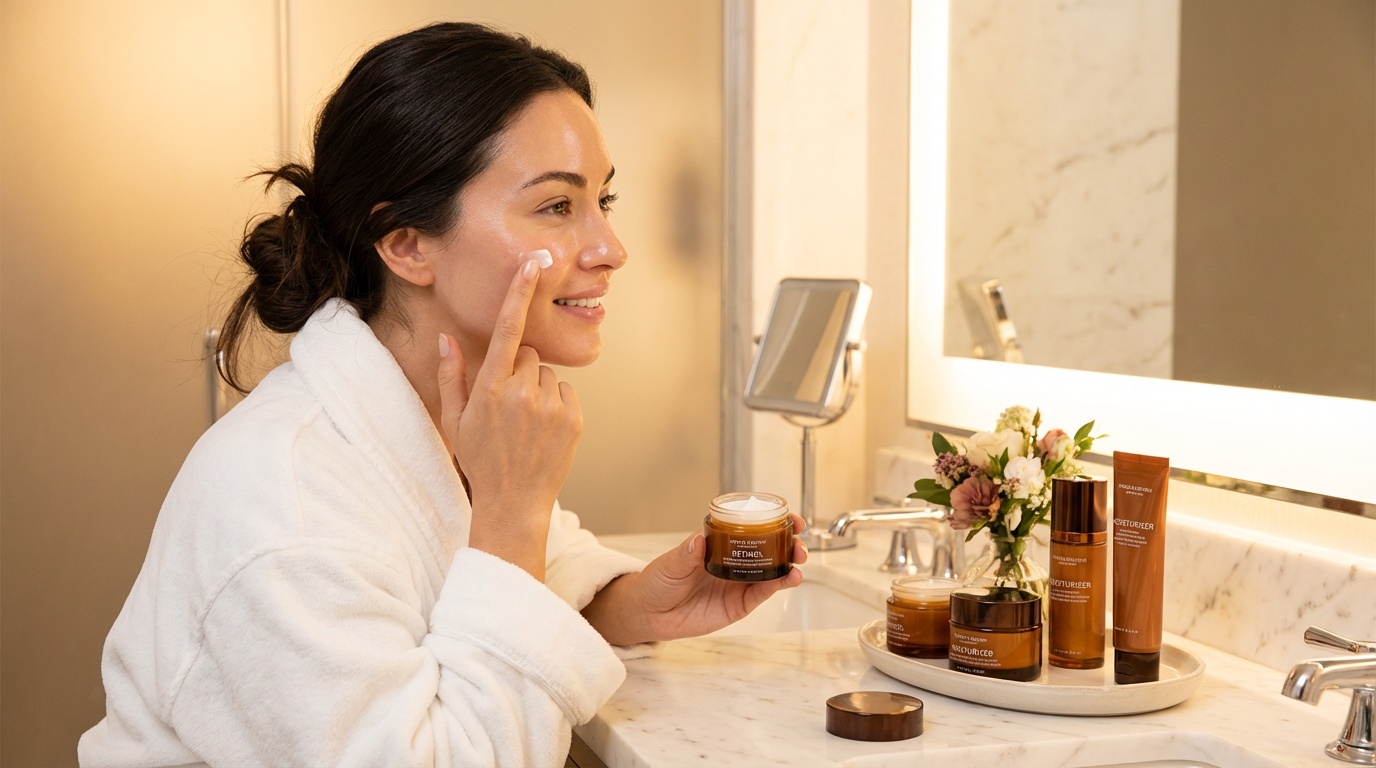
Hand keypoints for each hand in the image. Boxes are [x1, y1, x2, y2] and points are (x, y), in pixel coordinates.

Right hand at [436, 259, 580, 578]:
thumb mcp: (455, 420)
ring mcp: (550, 406)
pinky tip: (542, 431)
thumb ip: (452, 375)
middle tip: (508, 406)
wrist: (514, 504)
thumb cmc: (479, 460)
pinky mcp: (573, 418)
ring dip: (537, 389)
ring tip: (525, 424)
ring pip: (546, 374)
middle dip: (518, 370)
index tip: (533, 264)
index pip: (506, 330)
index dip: (519, 293)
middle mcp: (521, 393)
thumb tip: (444, 338)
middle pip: (527, 354)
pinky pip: (564, 392)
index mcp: (489, 389)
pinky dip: (556, 405)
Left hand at [582, 515, 808, 644]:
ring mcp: (737, 583)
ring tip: (798, 564)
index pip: (751, 527)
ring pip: (771, 572)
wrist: (648, 614)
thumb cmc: (657, 582)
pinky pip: (761, 594)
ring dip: (788, 566)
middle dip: (789, 544)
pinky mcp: (738, 605)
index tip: (789, 517)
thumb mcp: (670, 564)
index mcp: (719, 544)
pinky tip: (786, 580)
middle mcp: (733, 561)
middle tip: (798, 543)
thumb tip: (698, 541)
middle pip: (769, 549)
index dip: (773, 521)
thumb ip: (685, 555)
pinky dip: (776, 586)